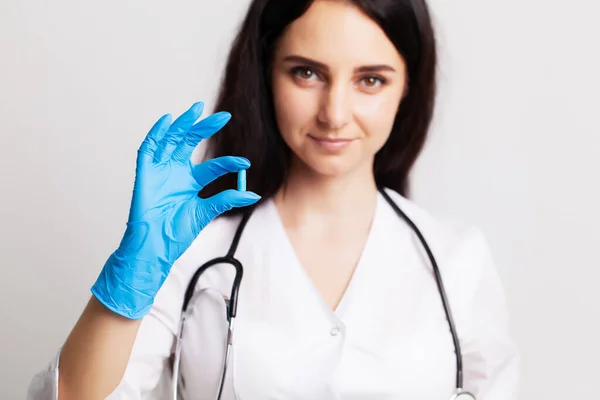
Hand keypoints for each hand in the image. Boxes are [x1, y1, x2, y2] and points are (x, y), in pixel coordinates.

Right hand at [91, 102, 259, 318]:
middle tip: (224, 117)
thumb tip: (253, 195)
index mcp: (191, 182)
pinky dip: (156, 134)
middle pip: (191, 143)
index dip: (228, 163)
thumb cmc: (176, 233)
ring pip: (172, 140)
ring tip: (197, 110)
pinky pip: (148, 149)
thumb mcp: (206, 213)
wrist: (155, 247)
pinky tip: (167, 121)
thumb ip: (227, 200)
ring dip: (183, 125)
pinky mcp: (145, 173)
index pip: (213, 166)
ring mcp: (160, 171)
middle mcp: (176, 172)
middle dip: (205, 128)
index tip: (245, 163)